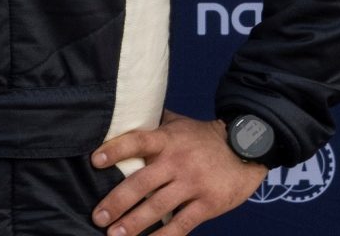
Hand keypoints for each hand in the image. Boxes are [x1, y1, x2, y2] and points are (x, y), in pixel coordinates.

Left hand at [90, 110, 266, 235]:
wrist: (245, 148)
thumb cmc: (204, 136)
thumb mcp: (179, 123)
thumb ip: (155, 122)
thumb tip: (126, 116)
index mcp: (168, 138)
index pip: (137, 141)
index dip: (115, 150)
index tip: (95, 160)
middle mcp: (177, 160)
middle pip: (141, 182)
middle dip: (117, 202)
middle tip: (98, 217)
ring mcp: (193, 183)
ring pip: (157, 207)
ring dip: (134, 223)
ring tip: (114, 235)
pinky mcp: (208, 204)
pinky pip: (182, 224)